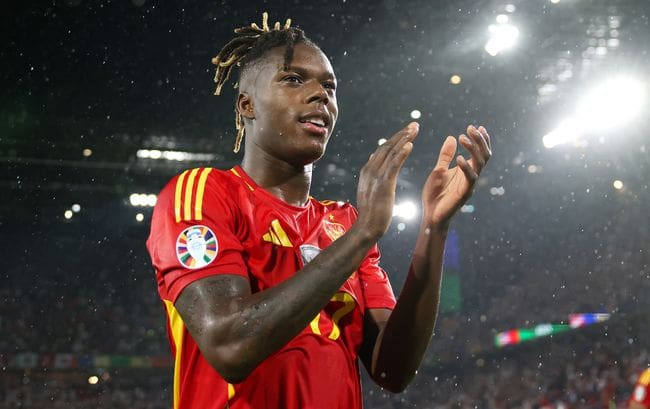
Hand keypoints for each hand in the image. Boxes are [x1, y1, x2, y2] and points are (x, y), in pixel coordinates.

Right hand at [356, 122, 418, 239]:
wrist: (367, 227)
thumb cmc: (372, 213)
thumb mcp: (370, 190)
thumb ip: (373, 176)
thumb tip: (374, 162)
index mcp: (368, 170)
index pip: (383, 150)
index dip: (396, 139)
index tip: (407, 131)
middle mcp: (370, 169)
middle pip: (387, 146)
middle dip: (401, 134)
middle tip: (414, 125)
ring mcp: (376, 176)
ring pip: (391, 152)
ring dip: (404, 139)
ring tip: (414, 129)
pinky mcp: (384, 184)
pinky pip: (394, 165)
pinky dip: (401, 153)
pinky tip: (410, 145)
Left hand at [421, 125, 490, 227]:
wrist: (430, 215)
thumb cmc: (435, 194)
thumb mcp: (438, 170)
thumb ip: (446, 155)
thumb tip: (452, 137)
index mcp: (466, 170)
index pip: (480, 152)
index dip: (482, 140)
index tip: (478, 126)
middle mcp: (471, 176)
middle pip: (484, 155)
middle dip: (479, 140)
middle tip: (471, 128)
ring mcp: (469, 184)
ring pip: (480, 164)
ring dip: (473, 149)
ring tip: (463, 138)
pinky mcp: (464, 193)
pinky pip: (470, 179)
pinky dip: (466, 167)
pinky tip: (459, 158)